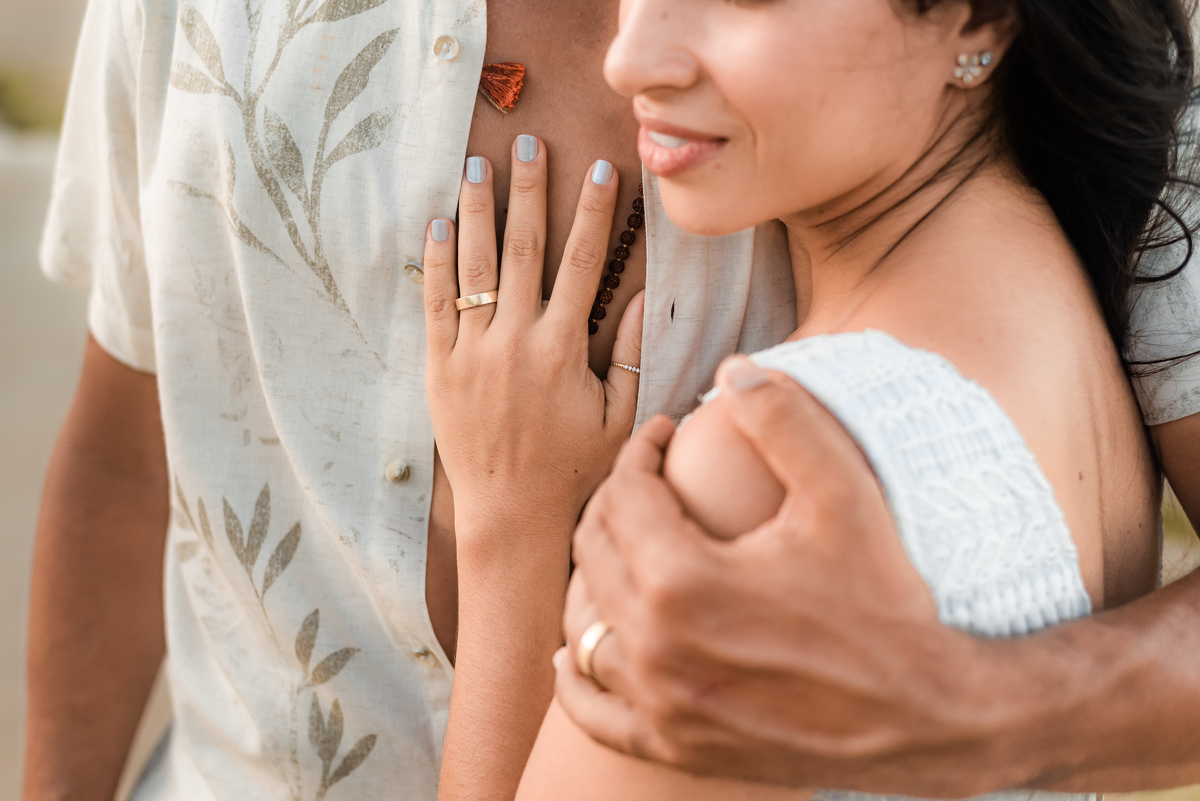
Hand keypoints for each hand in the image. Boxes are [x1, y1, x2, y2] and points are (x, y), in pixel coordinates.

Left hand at [423, 139, 644, 544]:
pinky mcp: (439, 369)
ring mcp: (472, 352)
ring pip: (475, 266)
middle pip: (524, 248)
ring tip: (477, 164)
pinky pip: (435, 305)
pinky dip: (436, 263)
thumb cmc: (573, 470)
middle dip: (530, 190)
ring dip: (478, 210)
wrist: (512, 517)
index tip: (601, 169)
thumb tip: (639, 299)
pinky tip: (438, 225)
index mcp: (563, 348)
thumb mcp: (618, 419)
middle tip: (530, 143)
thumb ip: (629, 356)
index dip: (595, 212)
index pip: (585, 262)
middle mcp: (516, 340)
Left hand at [555, 359, 998, 793]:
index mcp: (683, 581)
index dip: (638, 452)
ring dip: (590, 577)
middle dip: (611, 501)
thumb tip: (734, 368)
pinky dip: (579, 674)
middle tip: (646, 481)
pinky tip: (580, 650)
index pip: (624, 495)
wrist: (927, 714)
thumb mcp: (844, 495)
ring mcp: (661, 705)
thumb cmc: (886, 601)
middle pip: (592, 553)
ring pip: (582, 626)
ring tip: (623, 549)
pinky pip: (593, 711)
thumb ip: (785, 420)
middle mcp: (657, 648)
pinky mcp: (675, 745)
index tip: (663, 437)